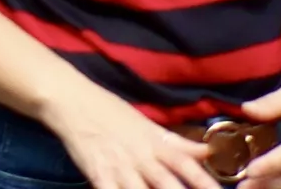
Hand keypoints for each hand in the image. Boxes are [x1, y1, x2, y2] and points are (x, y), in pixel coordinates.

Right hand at [46, 76, 247, 188]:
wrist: (71, 100)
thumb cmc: (111, 111)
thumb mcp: (146, 123)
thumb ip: (177, 143)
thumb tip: (207, 152)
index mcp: (157, 144)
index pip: (190, 169)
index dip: (208, 185)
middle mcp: (143, 158)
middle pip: (171, 188)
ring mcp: (121, 169)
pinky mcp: (99, 176)